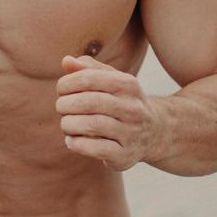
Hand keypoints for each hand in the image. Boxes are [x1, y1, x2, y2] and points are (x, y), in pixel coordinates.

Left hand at [55, 55, 162, 170]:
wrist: (155, 132)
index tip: (61, 89)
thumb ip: (89, 69)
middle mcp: (133, 108)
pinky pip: (95, 149)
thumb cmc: (124, 102)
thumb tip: (66, 61)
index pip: (90, 78)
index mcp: (129, 85)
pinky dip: (76, 143)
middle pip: (89, 102)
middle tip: (61, 107)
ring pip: (91, 125)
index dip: (68, 83)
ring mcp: (131, 133)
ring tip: (66, 123)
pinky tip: (72, 139)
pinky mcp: (124, 155)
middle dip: (66, 104)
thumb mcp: (113, 81)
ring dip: (69, 124)